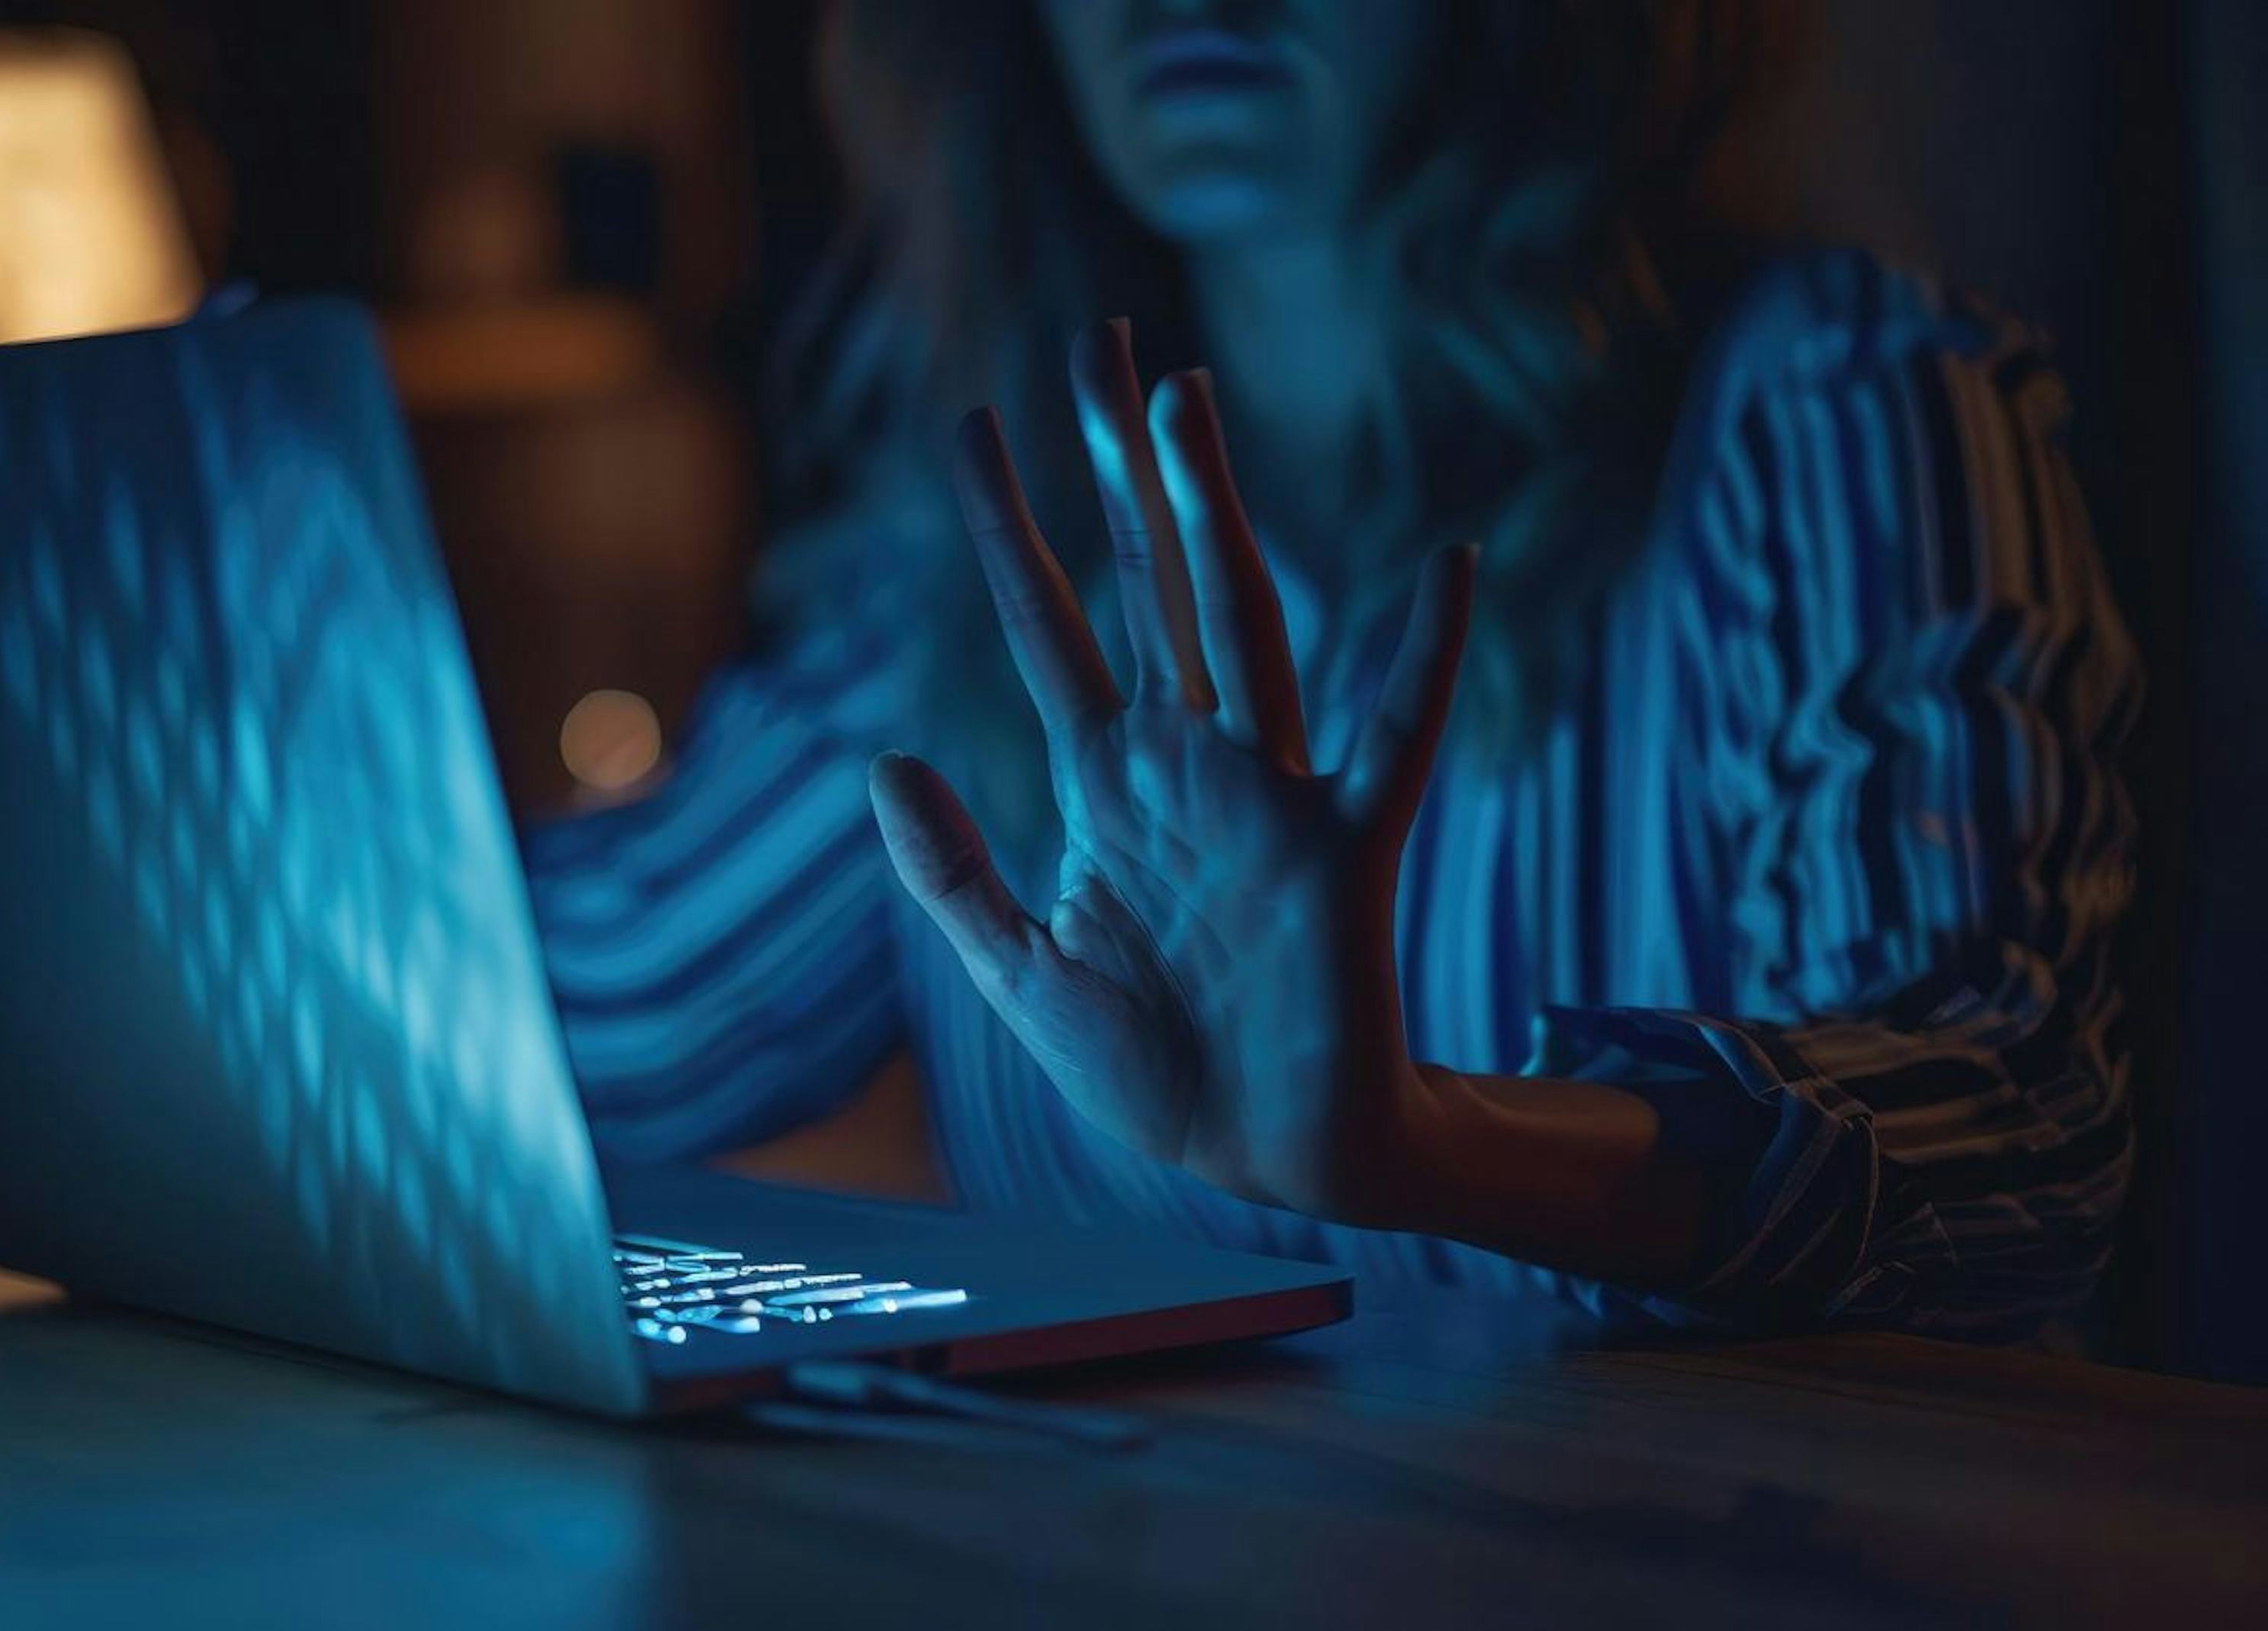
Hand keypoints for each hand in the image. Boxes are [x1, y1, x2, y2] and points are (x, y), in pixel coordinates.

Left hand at [868, 321, 1474, 1228]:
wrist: (1260, 1157)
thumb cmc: (1151, 1065)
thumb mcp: (1017, 973)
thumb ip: (950, 872)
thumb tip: (880, 758)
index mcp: (1105, 784)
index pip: (1046, 625)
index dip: (1007, 527)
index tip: (974, 424)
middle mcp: (1186, 764)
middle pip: (1148, 583)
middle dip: (1124, 468)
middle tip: (1105, 342)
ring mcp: (1267, 799)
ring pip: (1241, 625)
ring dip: (1215, 516)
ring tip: (1185, 404)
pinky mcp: (1345, 859)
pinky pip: (1394, 743)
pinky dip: (1422, 660)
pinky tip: (1446, 567)